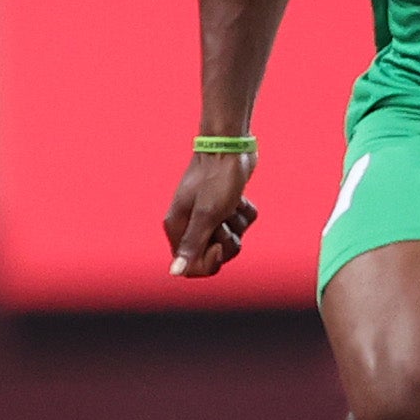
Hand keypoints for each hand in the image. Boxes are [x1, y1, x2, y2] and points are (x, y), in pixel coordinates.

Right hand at [161, 151, 259, 278]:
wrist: (230, 146)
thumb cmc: (216, 179)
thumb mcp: (206, 216)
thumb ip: (192, 246)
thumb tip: (174, 273)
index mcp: (177, 229)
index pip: (192, 266)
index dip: (210, 261)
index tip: (219, 243)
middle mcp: (189, 225)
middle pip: (214, 256)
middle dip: (227, 241)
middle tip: (225, 219)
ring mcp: (208, 216)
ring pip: (231, 240)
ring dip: (238, 224)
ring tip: (232, 204)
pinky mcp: (225, 208)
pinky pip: (241, 225)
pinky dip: (245, 213)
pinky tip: (240, 198)